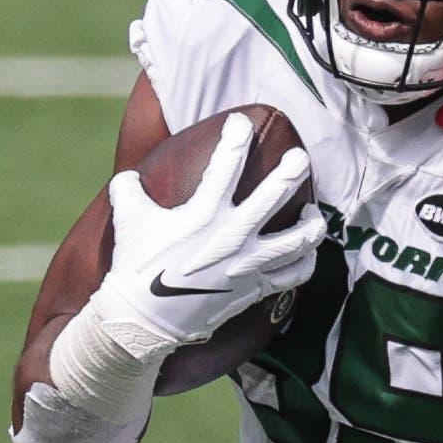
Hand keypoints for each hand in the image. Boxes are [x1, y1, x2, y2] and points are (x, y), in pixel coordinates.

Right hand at [91, 116, 322, 352]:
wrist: (143, 320)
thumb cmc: (135, 266)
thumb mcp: (128, 219)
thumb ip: (129, 189)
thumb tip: (127, 177)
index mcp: (203, 214)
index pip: (226, 166)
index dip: (236, 139)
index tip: (242, 122)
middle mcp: (232, 236)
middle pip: (274, 197)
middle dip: (291, 172)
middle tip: (301, 158)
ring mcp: (247, 265)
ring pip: (296, 241)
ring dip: (311, 225)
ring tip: (315, 213)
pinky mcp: (253, 289)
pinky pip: (292, 276)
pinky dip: (305, 263)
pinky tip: (307, 253)